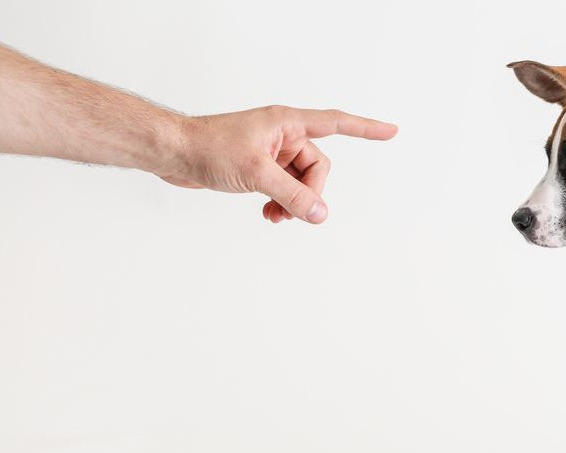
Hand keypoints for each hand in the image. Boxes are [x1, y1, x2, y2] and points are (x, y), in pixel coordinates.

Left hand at [159, 106, 396, 223]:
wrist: (173, 152)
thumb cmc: (208, 148)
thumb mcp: (256, 173)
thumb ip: (292, 195)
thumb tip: (321, 214)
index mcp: (287, 123)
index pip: (336, 123)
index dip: (366, 129)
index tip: (391, 131)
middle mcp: (283, 135)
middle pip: (318, 167)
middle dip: (309, 192)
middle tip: (291, 210)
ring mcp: (272, 152)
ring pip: (301, 182)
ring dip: (293, 202)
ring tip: (274, 216)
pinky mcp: (260, 167)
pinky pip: (285, 188)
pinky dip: (282, 203)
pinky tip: (268, 213)